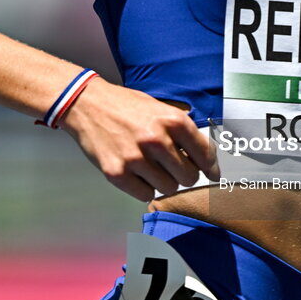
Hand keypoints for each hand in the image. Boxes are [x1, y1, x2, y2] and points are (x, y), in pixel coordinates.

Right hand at [61, 77, 218, 201]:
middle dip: (184, 174)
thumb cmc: (126, 106)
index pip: (205, 154)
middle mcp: (157, 139)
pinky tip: (137, 172)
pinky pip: (145, 194)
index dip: (211, 167)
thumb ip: (182, 132)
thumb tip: (207, 159)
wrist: (88, 104)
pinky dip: (144, 187)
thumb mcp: (160, 109)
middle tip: (173, 166)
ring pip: (169, 188)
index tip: (213, 174)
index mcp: (173, 120)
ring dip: (163, 181)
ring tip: (151, 166)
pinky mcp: (117, 173)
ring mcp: (136, 158)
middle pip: (189, 177)